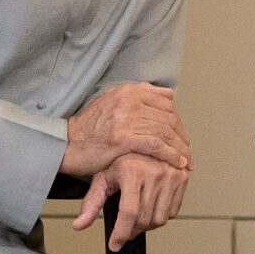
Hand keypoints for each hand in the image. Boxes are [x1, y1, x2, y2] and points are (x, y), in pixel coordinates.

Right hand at [64, 82, 189, 174]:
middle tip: (187, 152)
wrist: (66, 143)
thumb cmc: (90, 127)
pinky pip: (155, 145)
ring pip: (164, 132)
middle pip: (168, 118)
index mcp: (129, 90)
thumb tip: (168, 94)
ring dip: (180, 148)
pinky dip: (170, 155)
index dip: (178, 122)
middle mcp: (129, 100)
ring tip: (186, 161)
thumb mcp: (112, 101)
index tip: (182, 137)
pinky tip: (177, 163)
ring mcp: (125, 118)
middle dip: (181, 137)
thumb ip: (139, 94)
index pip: (165, 104)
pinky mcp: (122, 138)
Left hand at [72, 153, 188, 251]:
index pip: (128, 213)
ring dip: (147, 226)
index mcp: (133, 171)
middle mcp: (155, 172)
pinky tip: (151, 208)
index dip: (121, 233)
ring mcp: (171, 174)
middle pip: (144, 219)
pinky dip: (161, 216)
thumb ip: (91, 203)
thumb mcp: (103, 178)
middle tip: (124, 231)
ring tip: (137, 219)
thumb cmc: (121, 159)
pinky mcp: (182, 177)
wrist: (143, 140)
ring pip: (160, 219)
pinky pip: (173, 211)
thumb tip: (79, 225)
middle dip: (132, 231)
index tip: (114, 244)